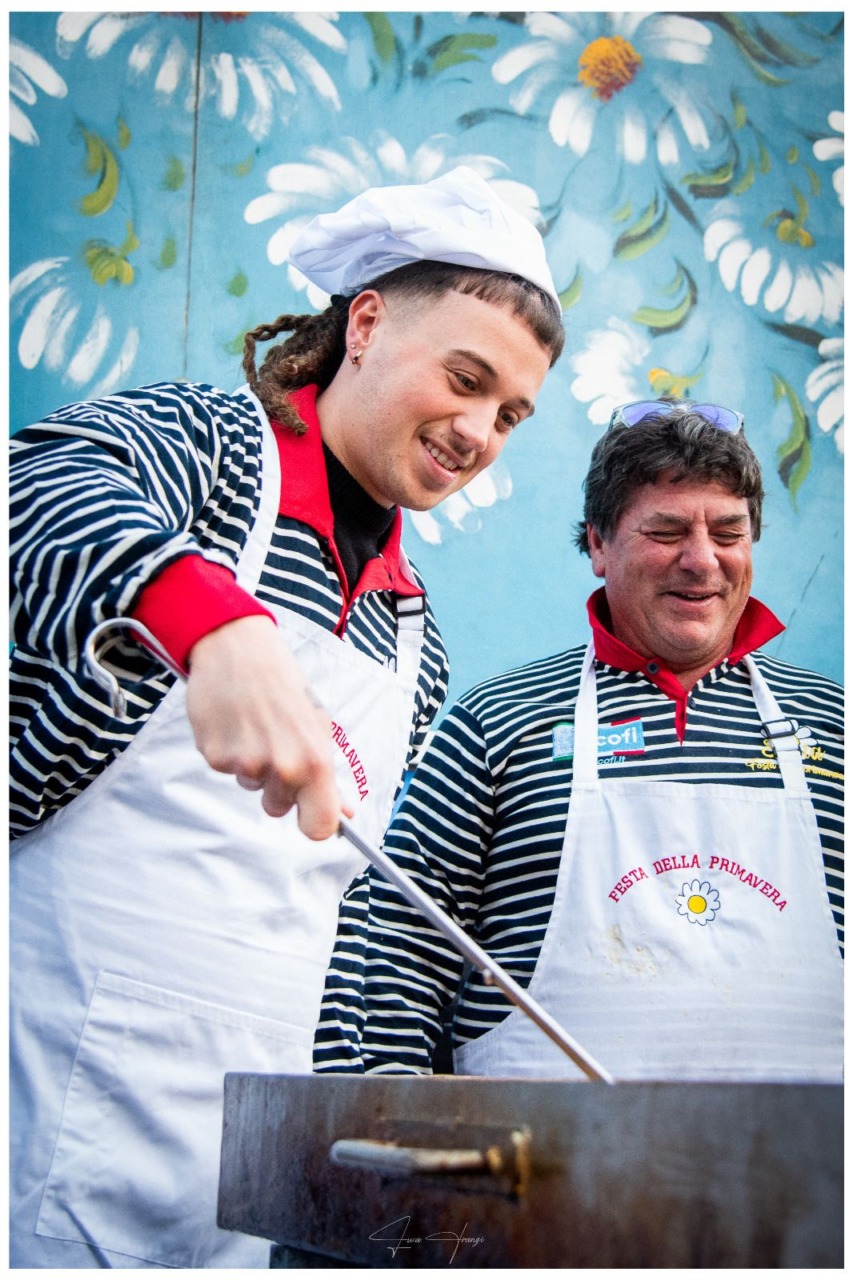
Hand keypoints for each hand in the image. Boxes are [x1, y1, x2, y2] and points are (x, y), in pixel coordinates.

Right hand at [185, 615, 340, 838]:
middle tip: (276, 745)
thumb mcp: (317, 724)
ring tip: (255, 726)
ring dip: (253, 766)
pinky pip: (225, 770)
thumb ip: (328, 774)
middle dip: (278, 787)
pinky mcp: (214, 756)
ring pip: (251, 787)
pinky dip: (229, 751)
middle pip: (278, 810)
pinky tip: (234, 722)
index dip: (315, 825)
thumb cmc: (283, 683)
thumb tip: (345, 815)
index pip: (318, 827)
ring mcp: (244, 763)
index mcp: (314, 760)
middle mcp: (281, 767)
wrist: (236, 647)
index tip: (310, 815)